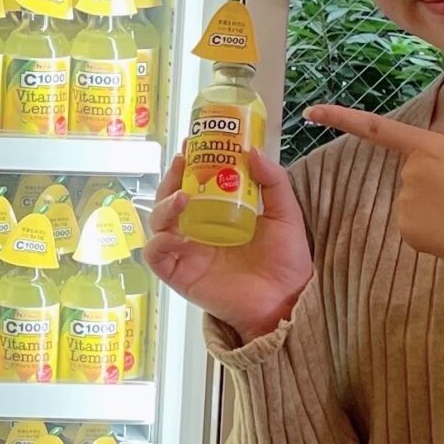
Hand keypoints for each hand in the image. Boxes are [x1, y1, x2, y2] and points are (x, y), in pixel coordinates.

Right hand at [145, 141, 314, 344]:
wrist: (287, 302)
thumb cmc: (286, 261)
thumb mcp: (285, 214)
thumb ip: (273, 182)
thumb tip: (253, 150)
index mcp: (219, 212)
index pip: (195, 181)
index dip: (190, 162)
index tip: (194, 142)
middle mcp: (198, 229)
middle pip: (169, 197)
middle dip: (171, 178)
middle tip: (184, 162)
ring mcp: (187, 251)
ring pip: (157, 222)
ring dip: (164, 205)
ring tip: (183, 197)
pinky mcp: (181, 275)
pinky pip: (156, 256)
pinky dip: (158, 244)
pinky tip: (175, 236)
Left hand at [303, 65, 443, 258]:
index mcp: (429, 148)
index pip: (376, 128)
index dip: (341, 118)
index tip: (310, 111)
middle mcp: (410, 174)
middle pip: (411, 169)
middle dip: (436, 177)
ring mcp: (406, 204)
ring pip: (412, 197)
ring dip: (434, 202)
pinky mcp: (407, 231)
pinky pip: (412, 222)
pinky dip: (431, 226)